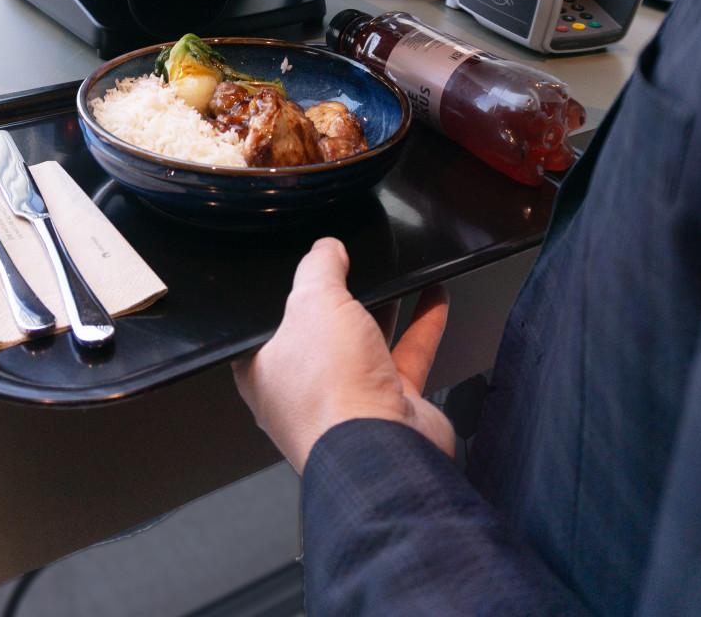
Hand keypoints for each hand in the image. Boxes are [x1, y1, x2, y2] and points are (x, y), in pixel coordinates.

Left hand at [232, 237, 454, 473]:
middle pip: (322, 333)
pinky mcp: (390, 405)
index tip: (304, 271)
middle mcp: (305, 392)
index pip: (270, 326)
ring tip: (398, 276)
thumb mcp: (314, 303)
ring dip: (386, 309)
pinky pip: (406, 355)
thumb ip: (319, 268)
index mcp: (266, 374)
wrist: (386, 452)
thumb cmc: (333, 393)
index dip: (286, 297)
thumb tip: (325, 248)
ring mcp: (350, 400)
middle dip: (340, 303)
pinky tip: (434, 297)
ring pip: (366, 342)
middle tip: (353, 270)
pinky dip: (423, 325)